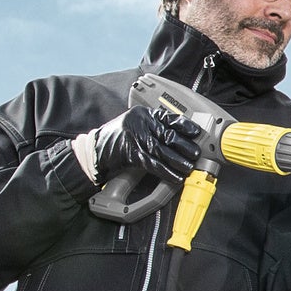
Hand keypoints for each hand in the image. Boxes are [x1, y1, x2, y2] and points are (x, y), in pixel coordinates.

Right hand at [81, 101, 209, 186]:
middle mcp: (139, 123)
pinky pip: (153, 163)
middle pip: (167, 134)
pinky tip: (175, 176)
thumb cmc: (116, 140)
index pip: (168, 117)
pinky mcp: (130, 153)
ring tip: (189, 166)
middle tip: (196, 153)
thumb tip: (178, 140)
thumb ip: (153, 129)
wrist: (93, 151)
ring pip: (162, 150)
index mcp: (142, 114)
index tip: (196, 132)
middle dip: (184, 145)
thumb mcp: (135, 127)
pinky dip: (166, 171)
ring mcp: (134, 137)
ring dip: (178, 160)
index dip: (184, 125)